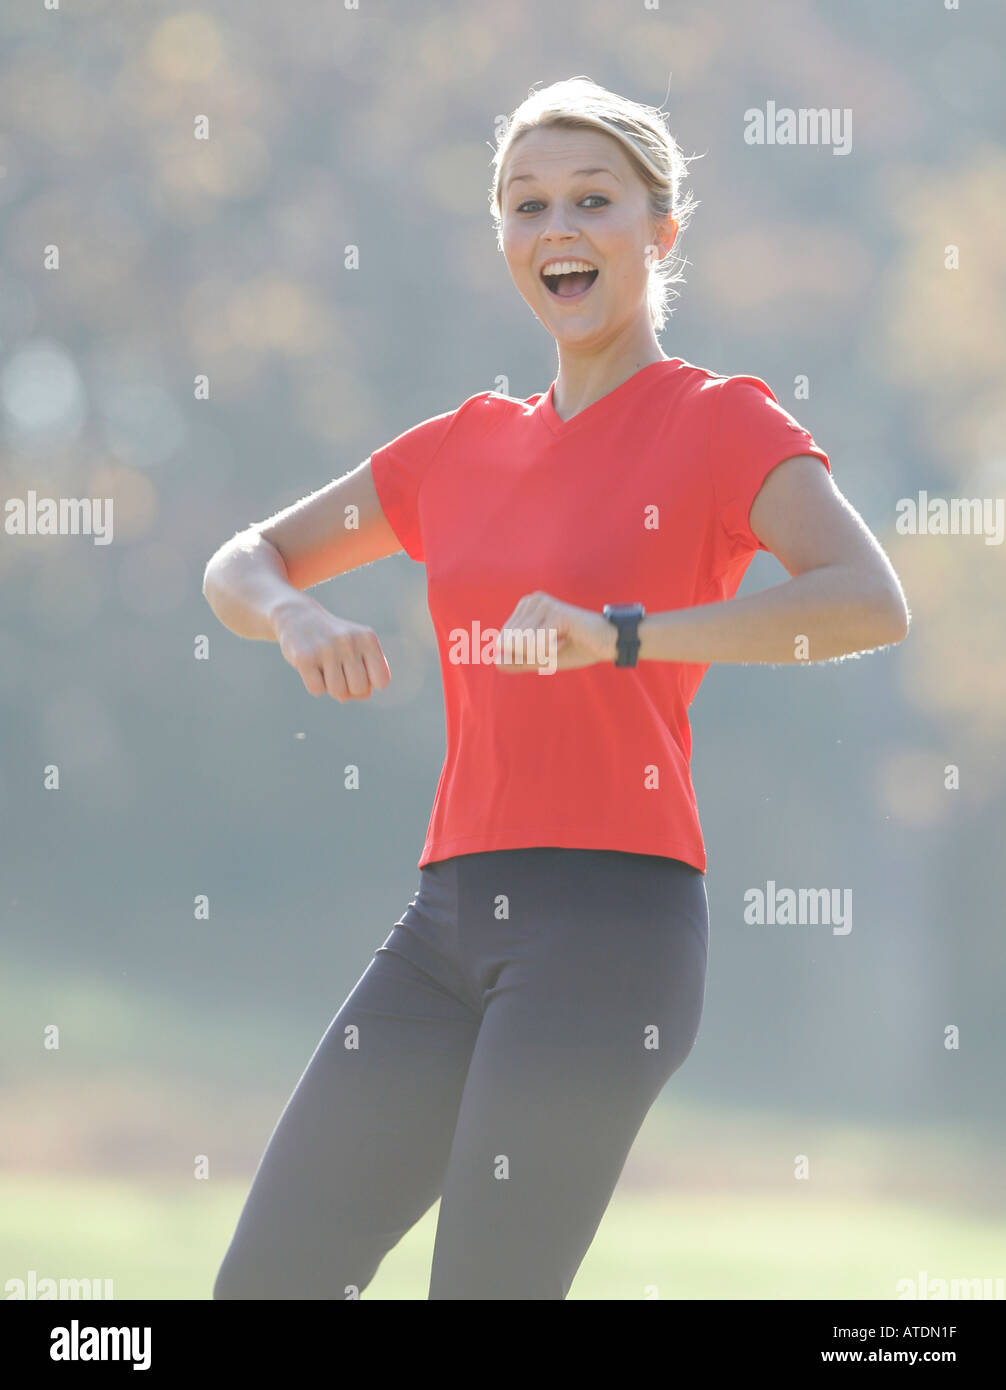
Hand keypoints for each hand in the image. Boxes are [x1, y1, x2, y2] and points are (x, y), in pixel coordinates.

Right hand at [272, 595, 390, 699]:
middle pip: (360, 689)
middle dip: (349, 688)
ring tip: (323, 667)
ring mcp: (327, 649)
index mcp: (367, 639)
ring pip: (338, 692)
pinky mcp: (305, 658)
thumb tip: (364, 695)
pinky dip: (314, 685)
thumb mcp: (356, 652)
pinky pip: (317, 690)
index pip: (382, 680)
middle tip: (338, 670)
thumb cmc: (333, 642)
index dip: (369, 683)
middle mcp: (349, 641)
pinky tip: (310, 667)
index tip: (358, 672)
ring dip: (330, 687)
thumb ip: (366, 676)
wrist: (298, 617)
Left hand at [492, 591, 615, 673]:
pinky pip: (537, 644)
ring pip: (523, 644)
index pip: (504, 641)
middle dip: (534, 653)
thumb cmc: (577, 647)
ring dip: (545, 651)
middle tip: (558, 643)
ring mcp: (543, 604)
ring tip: (564, 639)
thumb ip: (518, 660)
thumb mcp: (542, 658)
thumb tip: (495, 661)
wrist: (609, 642)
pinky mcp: (556, 613)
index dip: (525, 654)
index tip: (549, 645)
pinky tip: (569, 637)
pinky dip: (553, 650)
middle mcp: (532, 600)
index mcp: (525, 607)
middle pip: (511, 642)